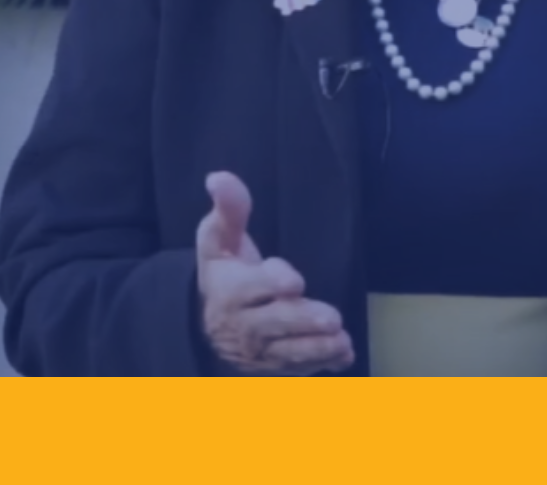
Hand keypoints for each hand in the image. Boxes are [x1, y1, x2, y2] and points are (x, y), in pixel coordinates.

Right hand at [195, 171, 353, 375]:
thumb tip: (219, 177)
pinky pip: (296, 370)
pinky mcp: (272, 367)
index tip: (293, 281)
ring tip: (342, 341)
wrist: (204, 323)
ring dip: (316, 349)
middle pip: (273, 324)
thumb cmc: (222, 272)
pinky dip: (320, 365)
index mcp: (228, 289)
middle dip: (302, 320)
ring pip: (287, 353)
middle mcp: (242, 324)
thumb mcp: (219, 239)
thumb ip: (228, 210)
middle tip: (332, 318)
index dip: (271, 283)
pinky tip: (343, 357)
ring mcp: (258, 350)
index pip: (249, 287)